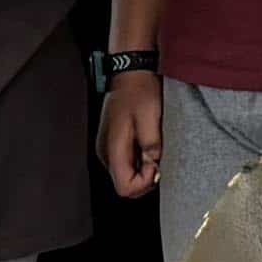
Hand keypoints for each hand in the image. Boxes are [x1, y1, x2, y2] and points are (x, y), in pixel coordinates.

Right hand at [97, 69, 164, 199]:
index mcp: (113, 148)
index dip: (145, 182)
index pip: (125, 188)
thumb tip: (154, 166)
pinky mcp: (112, 143)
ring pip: (124, 175)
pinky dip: (138, 160)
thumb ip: (151, 146)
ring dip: (142, 169)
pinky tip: (146, 144)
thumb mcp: (150, 118)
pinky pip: (125, 163)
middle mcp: (105, 152)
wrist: (130, 73)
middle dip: (145, 177)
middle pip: (124, 185)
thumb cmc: (139, 91)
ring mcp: (107, 148)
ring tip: (152, 147)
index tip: (156, 164)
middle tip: (156, 156)